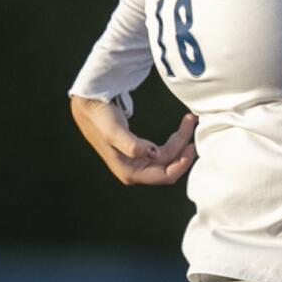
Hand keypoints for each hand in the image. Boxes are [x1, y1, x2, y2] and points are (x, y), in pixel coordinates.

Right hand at [70, 96, 197, 186]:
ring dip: (180, 141)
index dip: (182, 163)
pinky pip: (162, 151)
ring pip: (167, 157)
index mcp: (129, 172)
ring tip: (189, 120)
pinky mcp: (139, 153)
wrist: (88, 105)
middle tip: (193, 124)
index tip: (192, 144)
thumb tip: (152, 154)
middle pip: (169, 166)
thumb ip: (130, 145)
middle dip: (184, 149)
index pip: (165, 176)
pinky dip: (173, 140)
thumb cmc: (99, 117)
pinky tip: (181, 128)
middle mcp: (134, 172)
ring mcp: (137, 163)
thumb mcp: (113, 130)